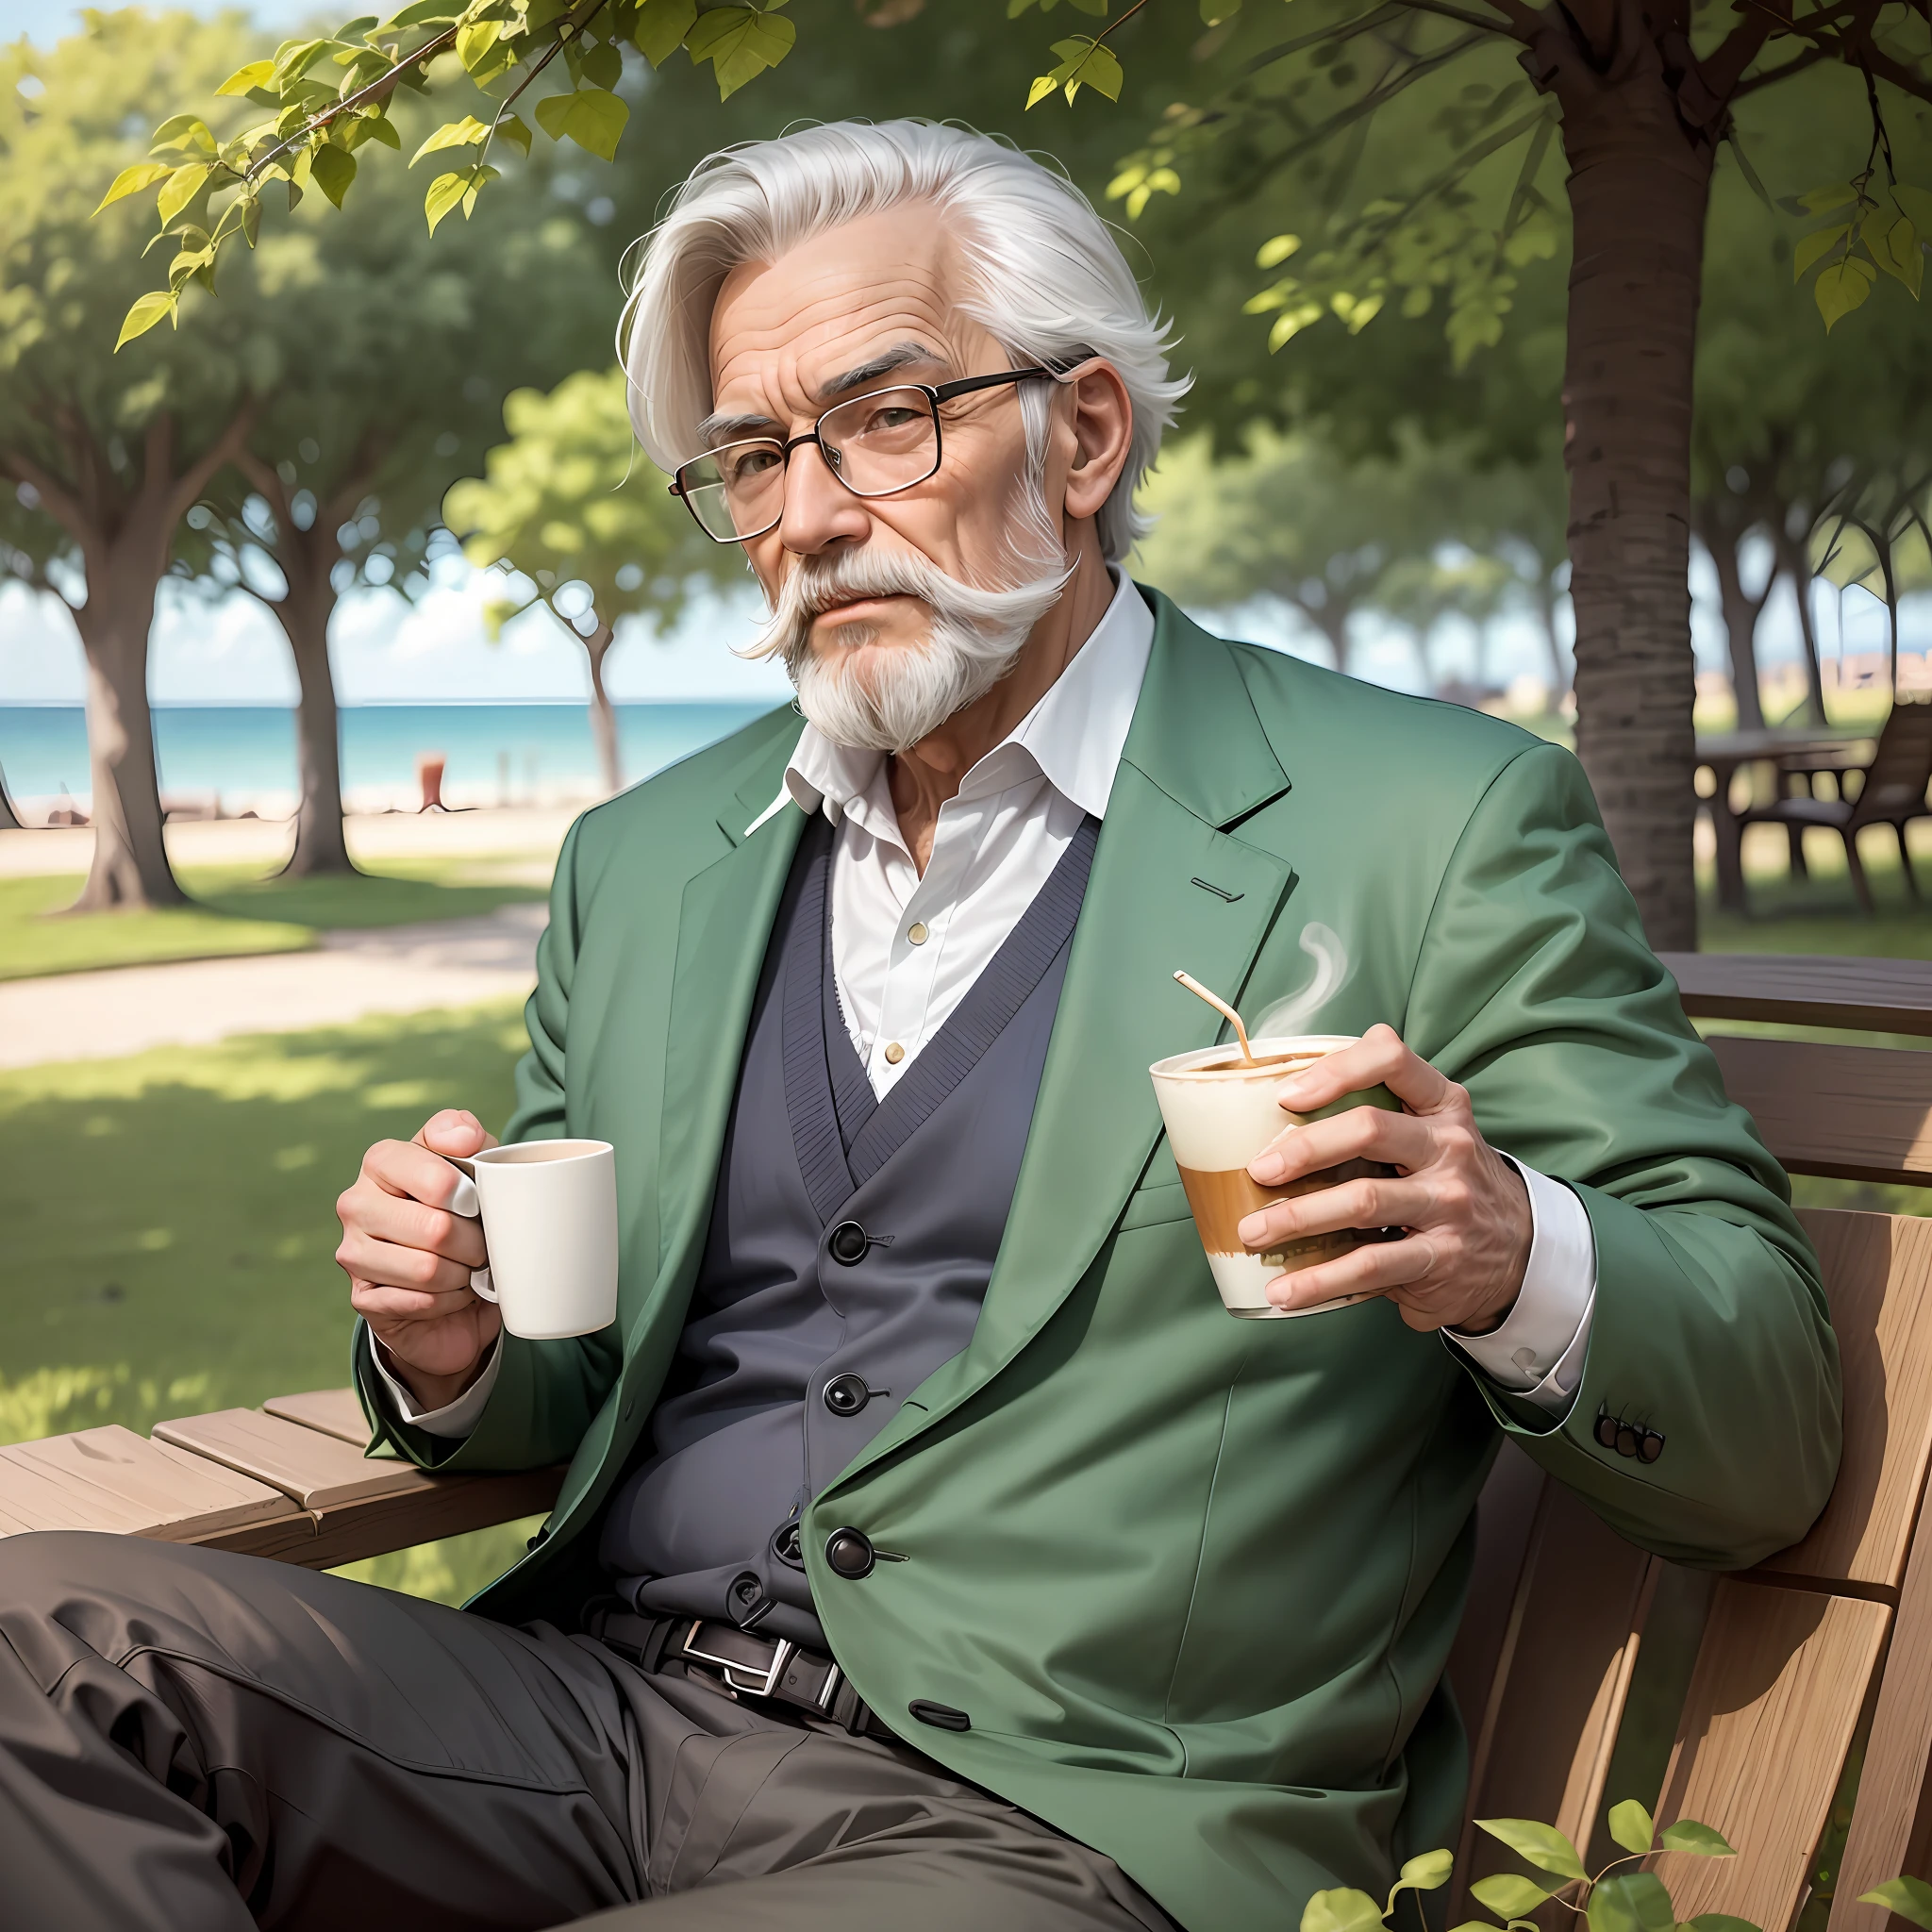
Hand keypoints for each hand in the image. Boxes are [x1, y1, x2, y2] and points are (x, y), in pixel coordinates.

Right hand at [336, 1109, 501, 1410]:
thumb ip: (468, 1135)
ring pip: (428, 1270)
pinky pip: (421, 1303)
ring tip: (467, 1267)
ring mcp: (353, 1253)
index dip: (469, 1197)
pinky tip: (450, 1291)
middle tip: (482, 1244)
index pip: (435, 1179)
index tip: (477, 1205)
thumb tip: (464, 1137)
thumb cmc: (461, 1208)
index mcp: (381, 1161)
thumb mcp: (473, 1162)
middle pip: (436, 1230)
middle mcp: (356, 1203)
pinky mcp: (362, 1297)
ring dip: (462, 1274)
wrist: (447, 1271)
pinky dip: (449, 1301)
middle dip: (473, 1243)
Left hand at [1237, 1024, 1531, 1330]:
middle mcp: (1449, 1147)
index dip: (1336, 1071)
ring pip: (1363, 1201)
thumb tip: (1289, 1080)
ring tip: (1253, 1232)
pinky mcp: (1439, 1256)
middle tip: (1259, 1170)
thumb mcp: (1433, 1127)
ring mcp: (1447, 1203)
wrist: (1518, 1248)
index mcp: (1441, 1105)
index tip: (1286, 1095)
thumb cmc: (1447, 1176)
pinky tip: (1284, 1291)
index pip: (1391, 1060)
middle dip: (1305, 1149)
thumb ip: (1382, 1099)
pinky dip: (1320, 1281)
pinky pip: (1370, 1266)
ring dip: (1298, 1217)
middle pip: (1369, 1130)